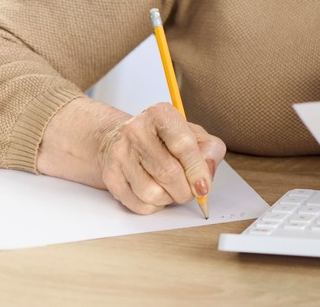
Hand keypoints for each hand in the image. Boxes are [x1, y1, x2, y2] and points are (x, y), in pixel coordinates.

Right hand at [97, 102, 226, 214]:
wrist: (120, 138)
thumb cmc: (163, 137)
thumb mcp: (193, 134)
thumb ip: (209, 150)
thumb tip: (206, 173)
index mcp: (161, 114)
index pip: (183, 145)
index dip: (197, 170)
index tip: (204, 187)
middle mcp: (136, 131)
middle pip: (169, 173)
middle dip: (186, 190)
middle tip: (192, 191)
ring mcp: (120, 154)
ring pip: (152, 193)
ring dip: (170, 199)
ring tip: (173, 189)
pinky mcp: (110, 176)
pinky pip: (138, 204)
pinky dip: (154, 205)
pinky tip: (156, 192)